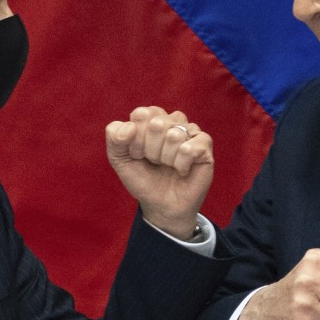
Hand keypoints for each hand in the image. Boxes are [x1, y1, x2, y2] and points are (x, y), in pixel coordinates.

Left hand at [106, 106, 213, 239]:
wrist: (161, 205)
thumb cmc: (143, 179)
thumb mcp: (119, 159)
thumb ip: (114, 138)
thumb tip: (130, 126)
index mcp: (151, 118)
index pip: (141, 114)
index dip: (136, 139)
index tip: (138, 154)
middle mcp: (172, 120)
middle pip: (157, 124)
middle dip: (151, 150)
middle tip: (154, 162)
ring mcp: (190, 131)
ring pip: (174, 135)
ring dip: (166, 159)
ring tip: (168, 166)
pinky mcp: (205, 145)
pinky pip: (189, 148)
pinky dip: (180, 164)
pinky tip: (181, 170)